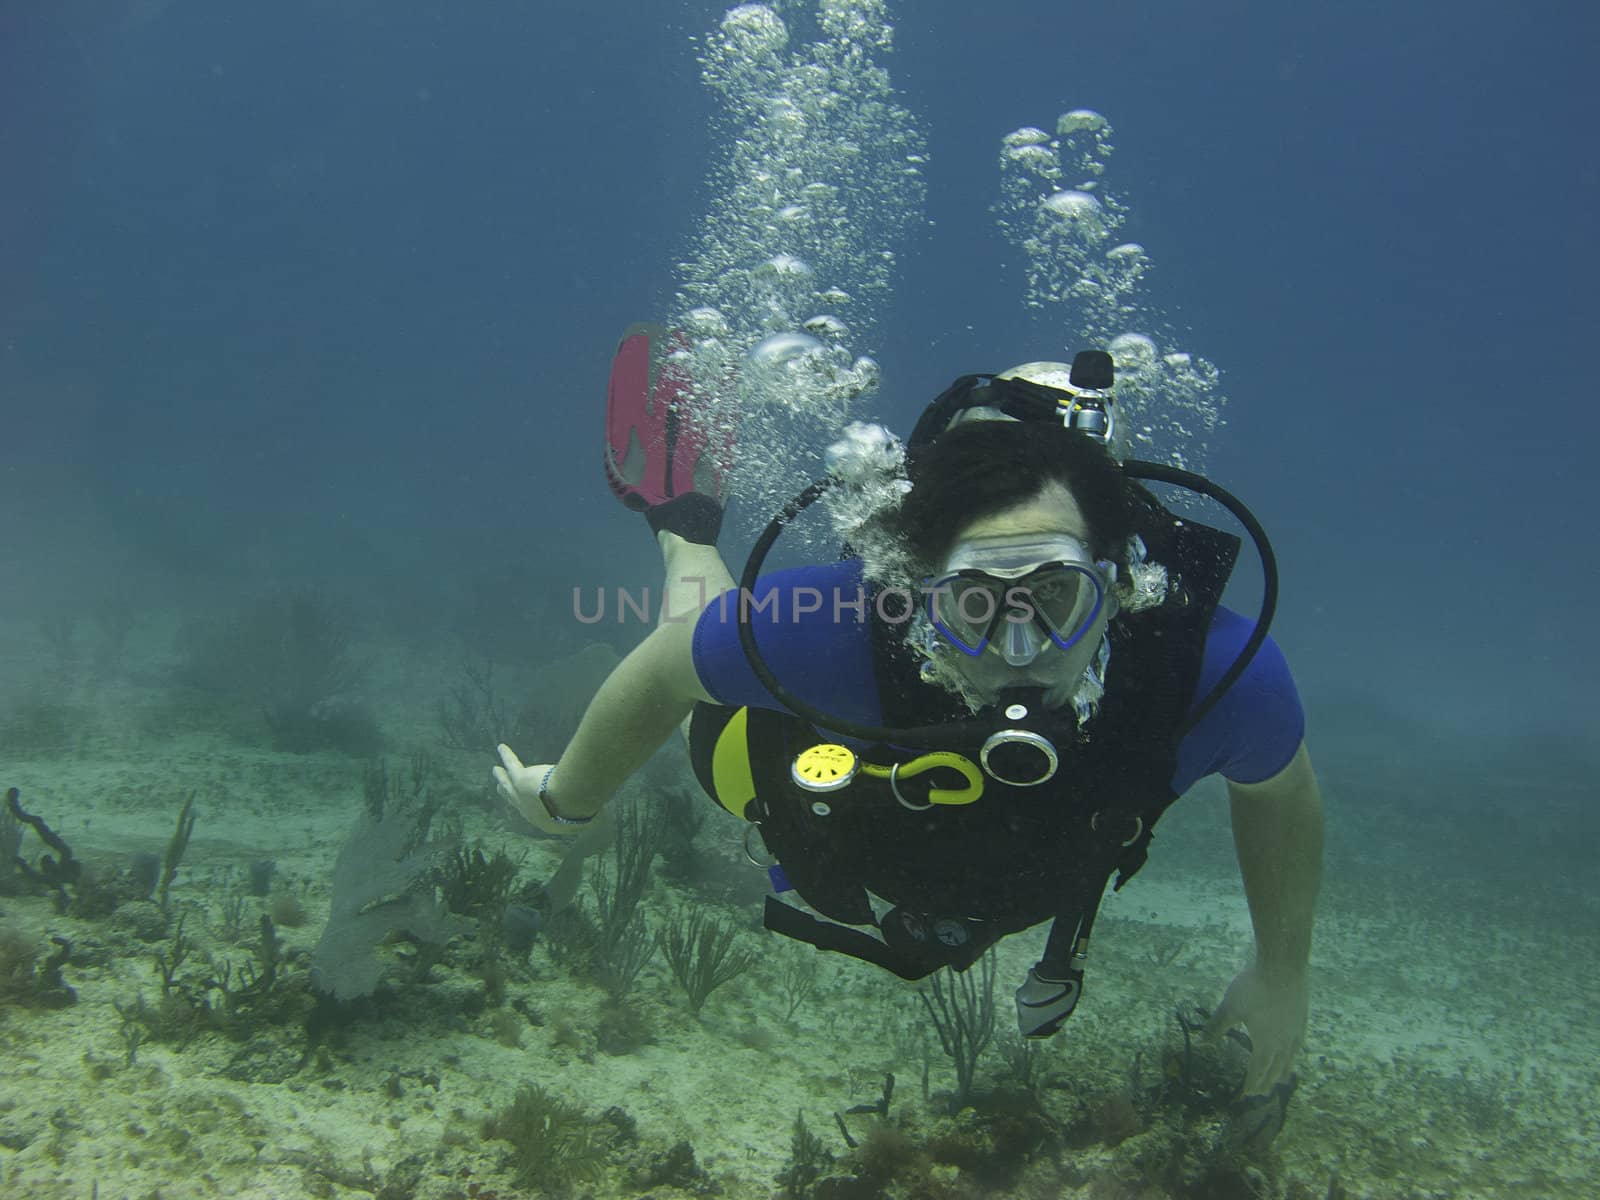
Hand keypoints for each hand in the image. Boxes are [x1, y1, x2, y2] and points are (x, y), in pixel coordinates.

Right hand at [493, 744, 584, 836]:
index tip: (533, 805)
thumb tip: (601, 817)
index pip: (538, 813)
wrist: (570, 799)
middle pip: (515, 801)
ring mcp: (521, 795)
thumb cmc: (582, 810)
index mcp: (546, 822)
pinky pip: (511, 764)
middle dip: (508, 795)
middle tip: (501, 790)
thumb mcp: (589, 818)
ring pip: (508, 783)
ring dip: (502, 777)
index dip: (535, 807)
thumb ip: (592, 818)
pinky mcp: (520, 778)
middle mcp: (529, 811)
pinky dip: (507, 755)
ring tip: (496, 771)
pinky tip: (502, 747)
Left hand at [1206, 962, 1307, 1095]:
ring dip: (1282, 1071)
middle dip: (1266, 1082)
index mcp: (1265, 1044)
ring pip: (1290, 1058)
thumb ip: (1217, 1026)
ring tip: (1281, 1080)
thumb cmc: (1254, 987)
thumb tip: (1202, 1043)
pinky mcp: (1302, 1018)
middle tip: (1261, 1094)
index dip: (1250, 1084)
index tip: (1245, 1095)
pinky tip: (1292, 1050)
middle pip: (1275, 1069)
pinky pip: (1298, 1044)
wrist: (1284, 966)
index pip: (1257, 1071)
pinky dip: (1293, 1054)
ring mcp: (1296, 1031)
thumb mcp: (1230, 1007)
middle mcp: (1283, 1043)